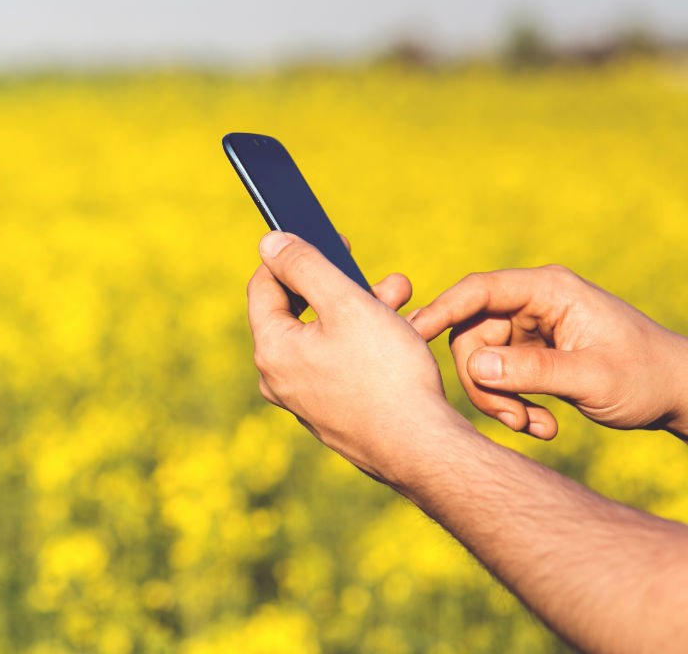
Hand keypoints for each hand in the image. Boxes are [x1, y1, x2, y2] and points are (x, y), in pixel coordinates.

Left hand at [246, 231, 464, 483]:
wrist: (422, 449)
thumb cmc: (385, 374)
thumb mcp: (346, 303)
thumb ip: (305, 266)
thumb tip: (269, 243)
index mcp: (272, 349)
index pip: (264, 285)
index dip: (294, 255)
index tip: (331, 238)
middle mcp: (279, 377)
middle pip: (300, 311)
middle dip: (342, 284)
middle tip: (383, 276)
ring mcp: (305, 400)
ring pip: (327, 337)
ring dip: (362, 310)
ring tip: (403, 298)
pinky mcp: (332, 414)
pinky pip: (341, 364)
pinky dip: (366, 343)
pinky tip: (403, 334)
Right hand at [409, 266, 687, 439]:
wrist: (678, 394)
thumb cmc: (645, 377)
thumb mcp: (592, 377)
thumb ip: (532, 371)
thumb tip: (474, 368)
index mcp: (549, 291)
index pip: (479, 291)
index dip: (441, 310)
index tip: (412, 335)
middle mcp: (533, 303)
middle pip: (472, 334)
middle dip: (484, 382)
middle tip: (512, 420)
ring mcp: (530, 328)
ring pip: (481, 361)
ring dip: (500, 400)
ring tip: (534, 427)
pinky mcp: (531, 352)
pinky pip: (499, 376)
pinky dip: (513, 404)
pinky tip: (542, 425)